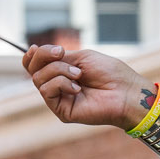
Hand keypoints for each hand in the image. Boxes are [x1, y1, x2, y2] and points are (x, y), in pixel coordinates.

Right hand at [23, 45, 150, 129]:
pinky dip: (60, 83)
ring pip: (39, 79)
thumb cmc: (111, 73)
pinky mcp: (61, 111)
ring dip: (59, 70)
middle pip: (33, 70)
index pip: (35, 65)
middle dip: (44, 57)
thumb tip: (32, 51)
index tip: (36, 48)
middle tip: (61, 53)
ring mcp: (59, 99)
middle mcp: (58, 86)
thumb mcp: (82, 58)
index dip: (32, 56)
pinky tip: (77, 88)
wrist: (127, 92)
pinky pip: (47, 91)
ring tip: (79, 74)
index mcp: (63, 72)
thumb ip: (57, 57)